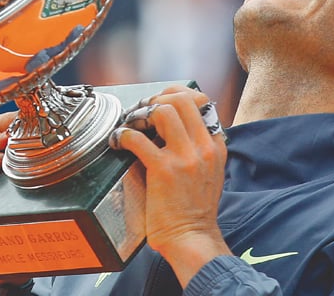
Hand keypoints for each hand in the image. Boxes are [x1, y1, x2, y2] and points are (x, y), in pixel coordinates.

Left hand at [111, 85, 230, 285]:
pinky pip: (138, 138)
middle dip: (158, 98)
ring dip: (141, 113)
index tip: (159, 103)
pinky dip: (123, 135)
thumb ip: (199, 148)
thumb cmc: (195, 209)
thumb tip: (177, 128)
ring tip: (132, 125)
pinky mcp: (164, 170)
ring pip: (164, 110)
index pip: (200, 101)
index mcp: (215, 146)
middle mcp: (203, 147)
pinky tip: (118, 141)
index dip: (175, 96)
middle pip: (182, 99)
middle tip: (143, 111)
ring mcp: (185, 157)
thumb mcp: (210, 172)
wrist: (192, 237)